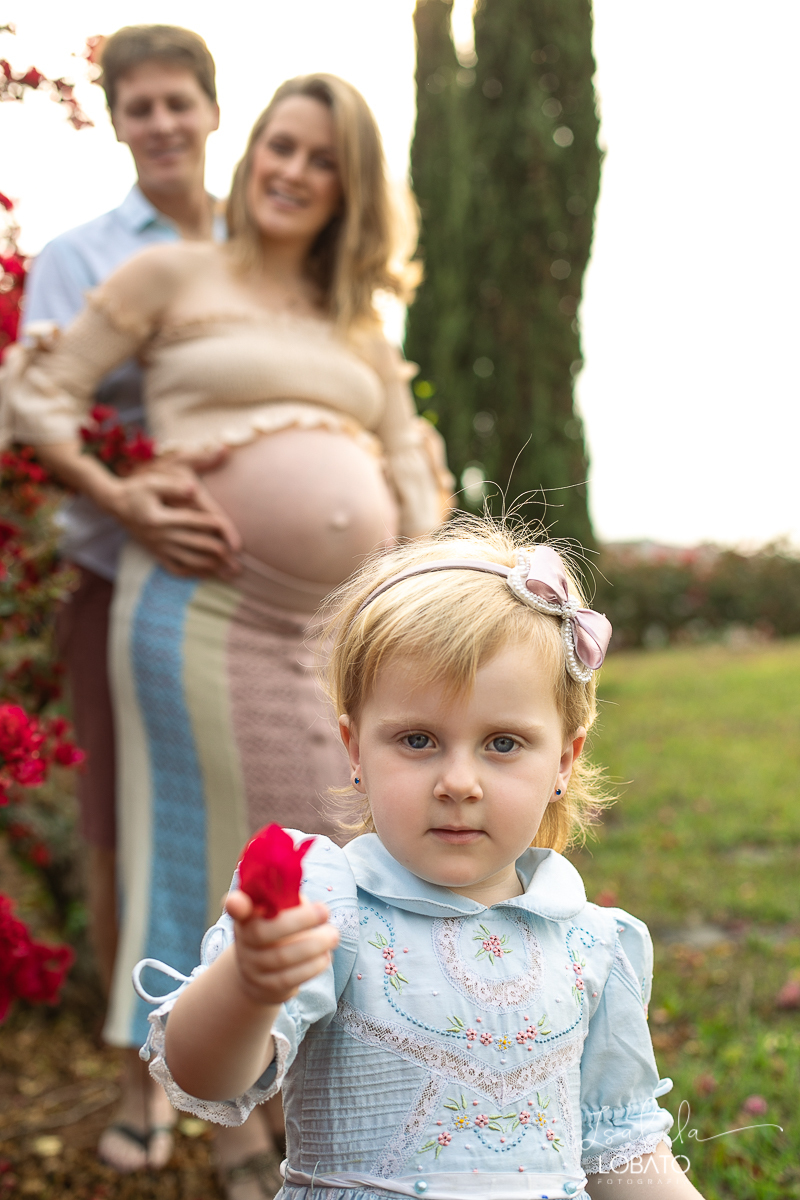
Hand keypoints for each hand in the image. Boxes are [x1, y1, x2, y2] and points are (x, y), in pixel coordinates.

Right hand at [103, 462, 241, 578]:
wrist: (115, 505)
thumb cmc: (138, 489)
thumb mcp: (152, 481)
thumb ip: (173, 485)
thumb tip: (193, 488)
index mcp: (161, 518)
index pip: (198, 522)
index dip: (220, 530)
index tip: (238, 541)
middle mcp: (161, 536)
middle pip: (198, 546)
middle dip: (222, 554)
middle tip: (240, 563)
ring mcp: (159, 547)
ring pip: (190, 561)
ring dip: (212, 568)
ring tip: (230, 573)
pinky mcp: (157, 553)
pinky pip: (176, 568)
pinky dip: (194, 572)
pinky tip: (208, 575)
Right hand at [225, 890, 339, 1007]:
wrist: (260, 972)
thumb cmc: (277, 931)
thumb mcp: (278, 912)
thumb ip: (288, 901)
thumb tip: (302, 902)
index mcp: (247, 916)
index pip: (235, 907)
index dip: (235, 904)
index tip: (239, 902)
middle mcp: (244, 940)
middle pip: (262, 933)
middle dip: (298, 921)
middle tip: (326, 911)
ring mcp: (252, 966)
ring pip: (280, 957)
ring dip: (313, 945)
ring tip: (333, 935)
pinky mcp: (266, 987)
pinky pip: (289, 978)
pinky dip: (311, 967)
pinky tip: (326, 957)